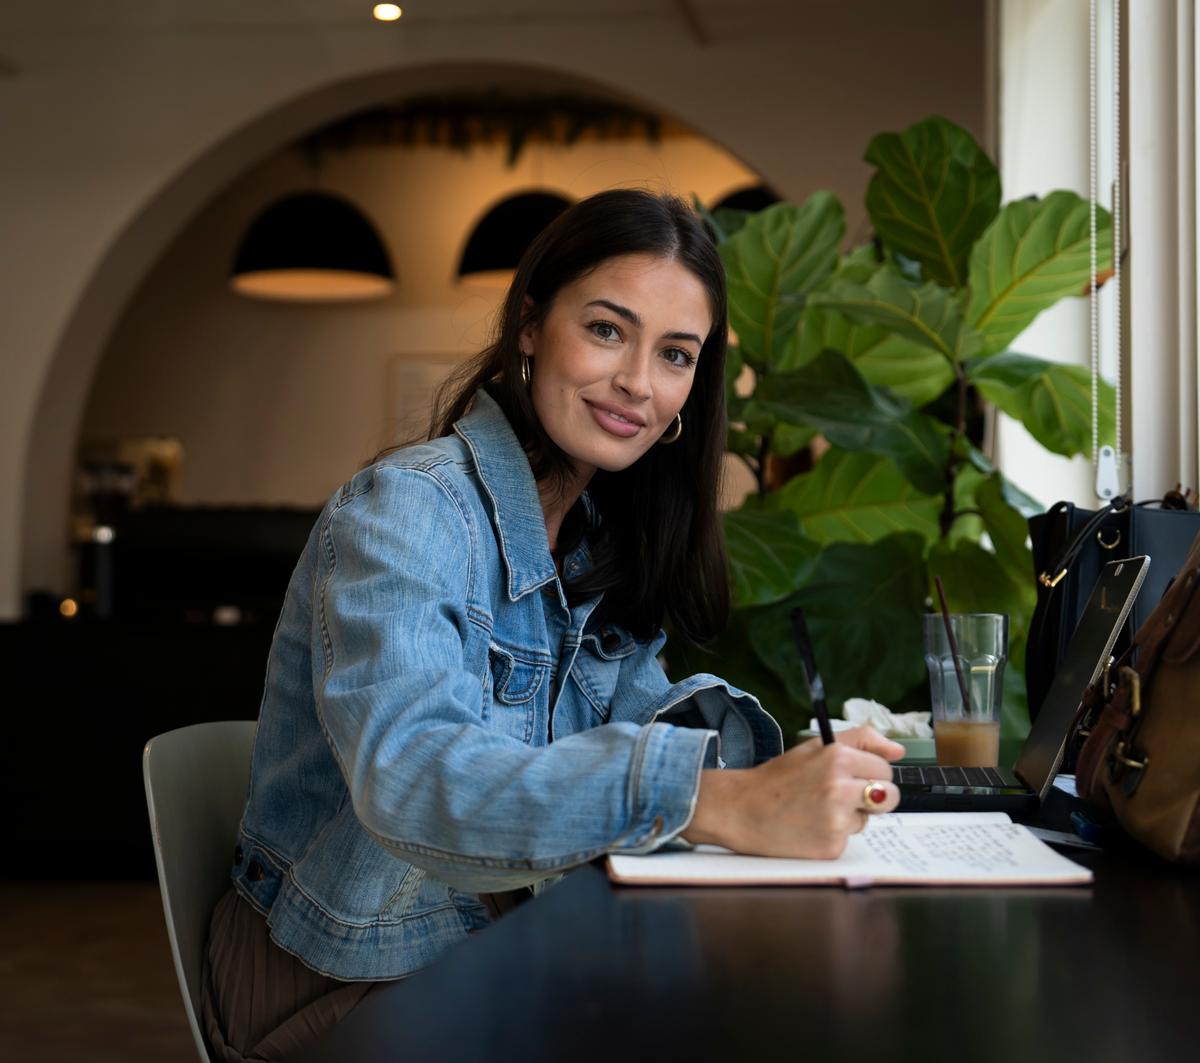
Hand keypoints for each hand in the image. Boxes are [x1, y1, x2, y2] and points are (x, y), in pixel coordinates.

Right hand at [681, 725, 904, 859]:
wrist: (742, 810)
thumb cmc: (779, 779)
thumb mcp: (815, 747)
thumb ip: (861, 740)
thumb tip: (898, 751)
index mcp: (837, 758)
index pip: (885, 770)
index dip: (868, 773)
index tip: (849, 775)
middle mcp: (840, 788)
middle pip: (890, 796)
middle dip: (872, 796)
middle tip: (842, 794)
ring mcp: (836, 820)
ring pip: (868, 819)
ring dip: (850, 816)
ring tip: (818, 809)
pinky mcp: (832, 847)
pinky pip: (849, 840)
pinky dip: (833, 835)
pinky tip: (810, 826)